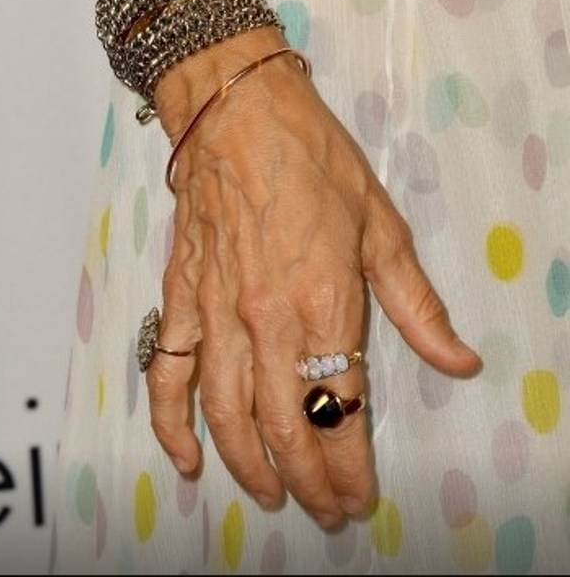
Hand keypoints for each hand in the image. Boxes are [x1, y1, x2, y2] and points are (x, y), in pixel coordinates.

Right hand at [144, 29, 481, 527]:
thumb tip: (458, 360)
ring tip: (270, 495)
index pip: (340, 409)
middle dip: (307, 481)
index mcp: (324, 304)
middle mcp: (265, 320)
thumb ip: (417, 306)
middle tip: (323, 509)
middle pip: (283, 426)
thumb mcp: (383, 228)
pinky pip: (167, 372)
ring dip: (249, 466)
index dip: (350, 465)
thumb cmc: (313, 161)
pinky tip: (185, 457)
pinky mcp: (180, 297)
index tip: (358, 495)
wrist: (239, 116)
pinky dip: (171, 423)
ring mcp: (214, 312)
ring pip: (226, 414)